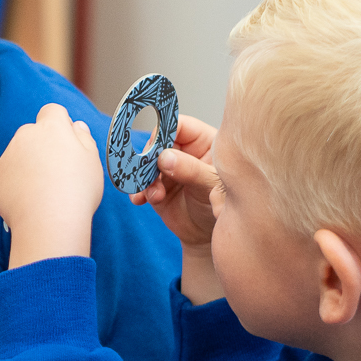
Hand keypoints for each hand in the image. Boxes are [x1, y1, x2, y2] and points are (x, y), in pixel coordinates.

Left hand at [0, 103, 102, 266]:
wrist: (49, 223)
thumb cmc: (77, 190)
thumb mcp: (92, 161)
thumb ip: (84, 138)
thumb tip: (76, 126)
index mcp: (50, 128)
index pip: (52, 111)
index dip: (61, 123)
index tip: (68, 143)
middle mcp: (25, 136)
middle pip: (33, 132)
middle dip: (43, 144)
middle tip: (59, 170)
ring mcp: (8, 157)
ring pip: (19, 154)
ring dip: (29, 164)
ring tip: (46, 190)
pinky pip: (10, 175)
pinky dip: (18, 183)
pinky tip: (32, 200)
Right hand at [130, 113, 222, 250]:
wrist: (211, 234)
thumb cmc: (223, 204)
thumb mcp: (213, 185)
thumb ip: (191, 170)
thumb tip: (165, 157)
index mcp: (202, 142)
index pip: (179, 126)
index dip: (164, 132)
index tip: (155, 145)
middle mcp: (182, 153)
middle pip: (157, 144)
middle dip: (149, 158)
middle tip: (149, 172)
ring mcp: (167, 170)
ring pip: (146, 165)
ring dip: (144, 178)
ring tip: (155, 194)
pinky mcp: (156, 188)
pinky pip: (140, 184)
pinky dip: (137, 191)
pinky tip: (141, 199)